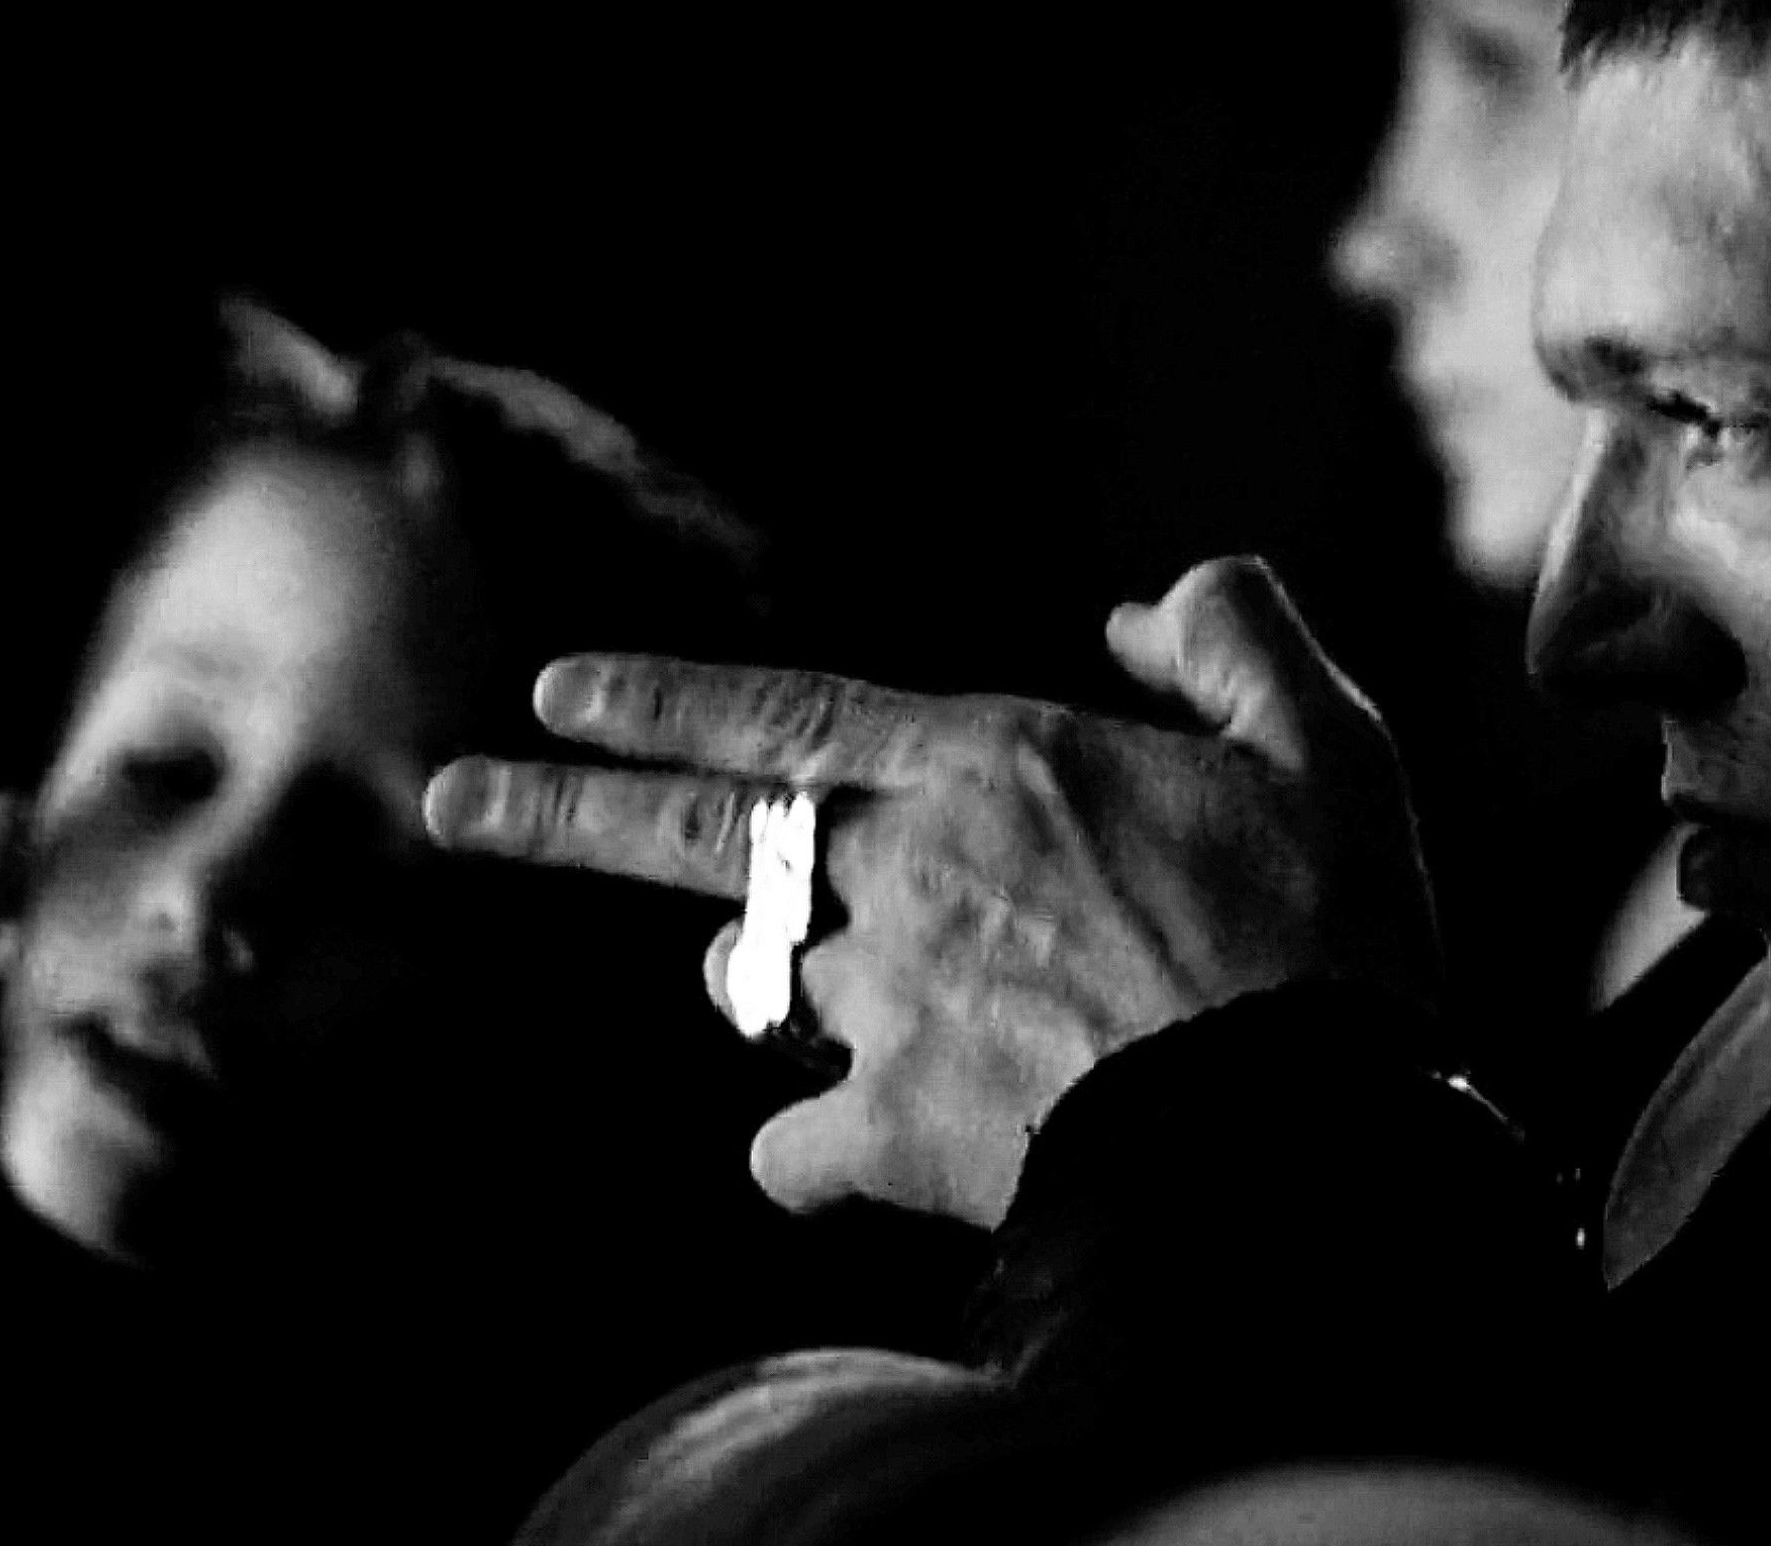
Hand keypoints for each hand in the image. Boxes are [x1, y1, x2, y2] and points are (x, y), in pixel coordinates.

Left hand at [422, 557, 1433, 1226]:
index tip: (554, 692)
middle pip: (696, 836)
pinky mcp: (896, 1135)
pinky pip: (791, 1152)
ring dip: (759, 985)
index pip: (784, 713)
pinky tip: (838, 1160)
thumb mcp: (1323, 741)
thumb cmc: (1323, 934)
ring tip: (800, 996)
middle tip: (446, 801)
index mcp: (990, 766)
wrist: (1307, 1132)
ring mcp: (888, 1008)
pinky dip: (801, 1156)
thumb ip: (1229, 636)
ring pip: (755, 988)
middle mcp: (908, 873)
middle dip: (555, 813)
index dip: (663, 699)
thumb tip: (1135, 610)